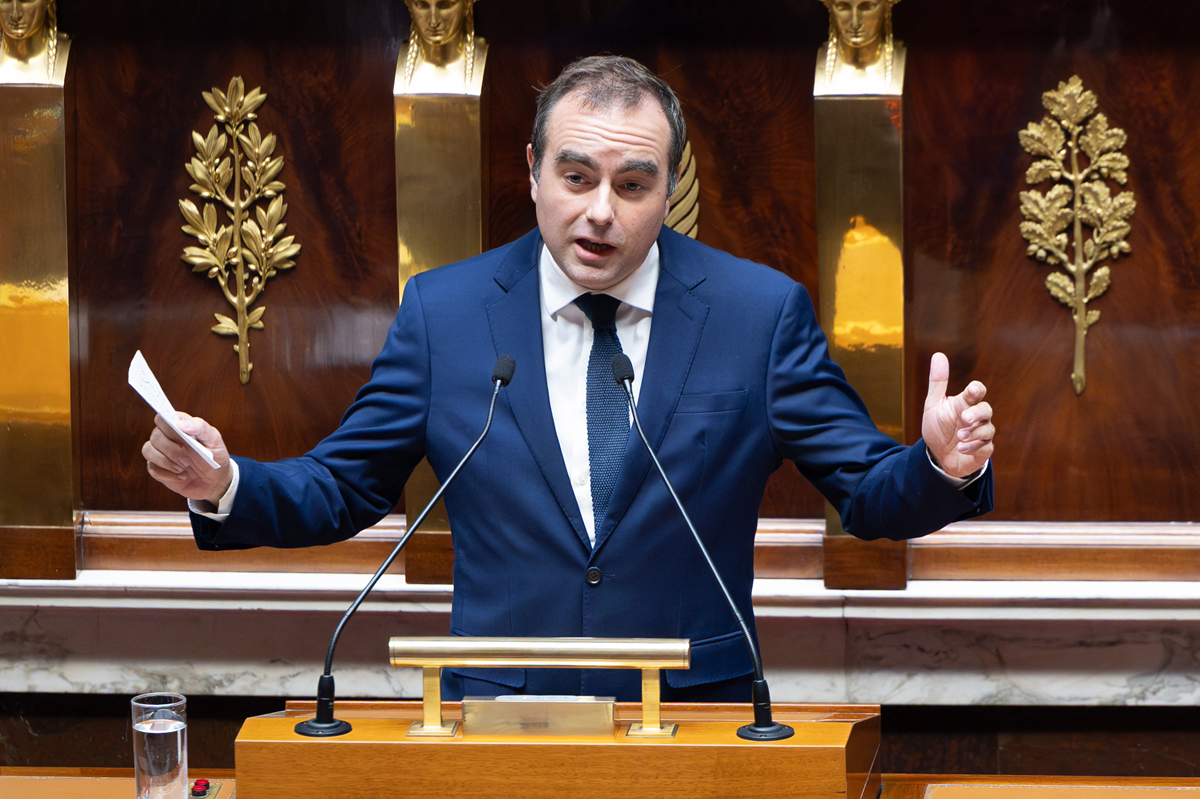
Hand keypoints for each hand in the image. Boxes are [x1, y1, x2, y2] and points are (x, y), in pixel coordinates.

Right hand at [142, 412, 232, 506]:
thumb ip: (201, 428)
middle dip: (171, 450)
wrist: (215, 480)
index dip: (168, 426)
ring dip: (165, 461)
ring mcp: (160, 452)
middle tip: (187, 461)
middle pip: (155, 436)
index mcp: (179, 425)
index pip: (162, 418)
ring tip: (183, 468)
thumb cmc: (215, 456)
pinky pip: (152, 469)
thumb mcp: (215, 441)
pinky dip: (168, 475)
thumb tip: (181, 424)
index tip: (181, 437)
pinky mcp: (158, 468)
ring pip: (148, 450)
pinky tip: (182, 477)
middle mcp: (167, 436)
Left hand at [921, 352, 993, 478]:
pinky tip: (960, 448)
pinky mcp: (983, 450)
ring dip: (973, 433)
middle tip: (964, 418)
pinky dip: (972, 447)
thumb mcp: (934, 405)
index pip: (977, 391)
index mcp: (965, 403)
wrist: (938, 455)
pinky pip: (985, 447)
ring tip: (958, 437)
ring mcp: (982, 434)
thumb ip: (938, 382)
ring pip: (988, 429)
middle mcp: (977, 417)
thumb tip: (938, 354)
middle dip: (976, 413)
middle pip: (986, 409)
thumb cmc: (938, 427)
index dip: (977, 390)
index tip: (973, 390)